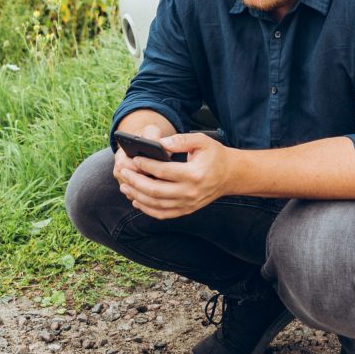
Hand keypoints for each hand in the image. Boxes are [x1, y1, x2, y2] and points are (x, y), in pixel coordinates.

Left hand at [113, 130, 233, 219]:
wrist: (230, 175)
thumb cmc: (215, 155)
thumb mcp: (203, 141)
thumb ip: (181, 140)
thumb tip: (160, 143)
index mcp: (195, 174)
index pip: (164, 171)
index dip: (147, 165)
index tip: (135, 159)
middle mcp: (191, 192)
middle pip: (155, 190)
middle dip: (135, 181)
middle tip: (124, 172)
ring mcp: (188, 204)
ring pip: (155, 204)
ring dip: (137, 195)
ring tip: (125, 186)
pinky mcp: (186, 210)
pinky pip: (162, 214)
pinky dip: (146, 209)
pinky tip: (136, 200)